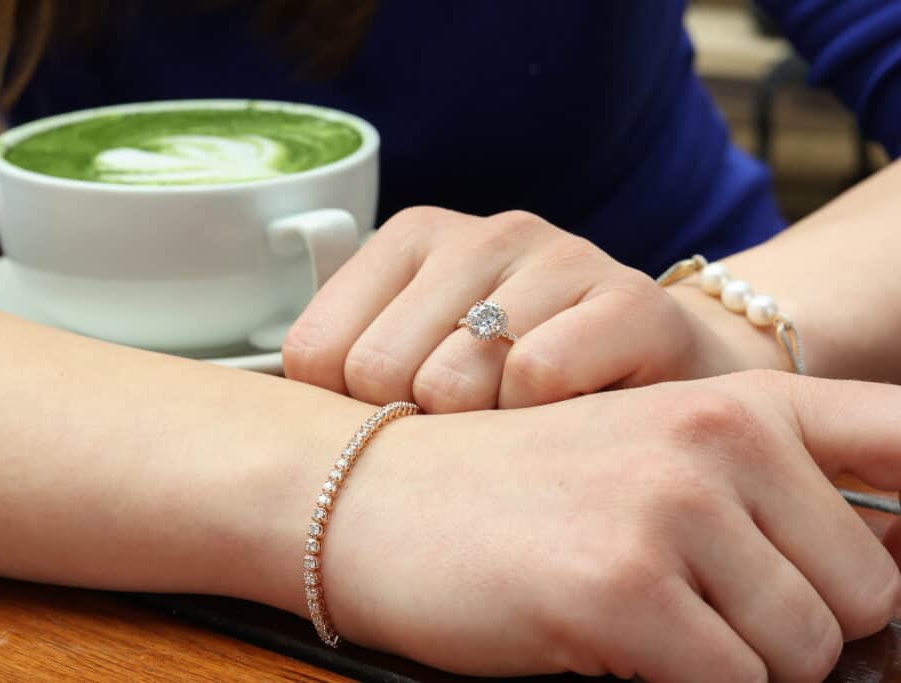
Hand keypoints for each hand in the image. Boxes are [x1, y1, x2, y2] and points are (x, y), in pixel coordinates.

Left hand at [284, 207, 767, 412]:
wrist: (660, 368)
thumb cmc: (522, 382)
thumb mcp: (426, 361)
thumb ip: (354, 377)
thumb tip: (285, 436)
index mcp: (413, 239)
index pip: (313, 352)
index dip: (346, 417)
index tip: (395, 426)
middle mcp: (481, 234)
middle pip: (374, 373)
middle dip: (412, 430)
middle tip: (462, 436)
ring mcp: (557, 256)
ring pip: (450, 382)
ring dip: (478, 436)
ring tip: (514, 427)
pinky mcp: (628, 298)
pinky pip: (536, 379)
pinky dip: (539, 428)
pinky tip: (563, 423)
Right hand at [322, 371, 900, 680]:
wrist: (375, 497)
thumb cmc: (511, 487)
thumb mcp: (644, 453)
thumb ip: (765, 496)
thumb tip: (883, 580)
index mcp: (733, 401)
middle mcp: (715, 440)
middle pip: (863, 594)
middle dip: (793, 627)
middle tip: (692, 608)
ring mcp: (670, 511)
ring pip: (802, 658)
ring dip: (730, 663)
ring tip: (638, 619)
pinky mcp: (623, 592)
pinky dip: (674, 682)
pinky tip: (604, 641)